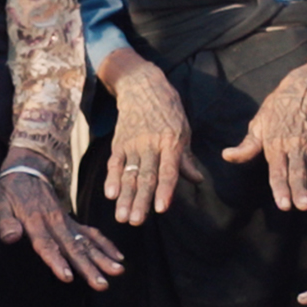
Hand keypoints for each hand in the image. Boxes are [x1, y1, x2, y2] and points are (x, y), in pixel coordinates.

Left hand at [0, 151, 124, 289]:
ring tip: (118, 272)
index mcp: (34, 220)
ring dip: (102, 258)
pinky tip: (117, 258)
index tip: (68, 276)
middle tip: (102, 284)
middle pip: (73, 247)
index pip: (46, 244)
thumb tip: (11, 238)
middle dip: (88, 267)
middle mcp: (54, 221)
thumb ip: (4, 221)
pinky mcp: (71, 221)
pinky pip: (91, 233)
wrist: (26, 169)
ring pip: (86, 242)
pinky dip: (104, 244)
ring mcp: (65, 221)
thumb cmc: (8, 189)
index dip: (56, 261)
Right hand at [103, 57, 205, 224]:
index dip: (165, 190)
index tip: (161, 209)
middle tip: (136, 222)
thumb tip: (197, 180)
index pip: (168, 171)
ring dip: (125, 197)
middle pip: (146, 176)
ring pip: (129, 174)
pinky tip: (109, 194)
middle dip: (141, 201)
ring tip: (122, 217)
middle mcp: (151, 144)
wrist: (141, 85)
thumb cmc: (168, 110)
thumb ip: (186, 158)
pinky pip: (114, 163)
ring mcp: (133, 143)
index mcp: (170, 142)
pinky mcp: (119, 142)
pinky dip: (111, 178)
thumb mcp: (183, 130)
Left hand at [225, 47, 306, 208]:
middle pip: (297, 173)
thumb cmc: (277, 109)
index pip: (277, 171)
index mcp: (276, 145)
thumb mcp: (258, 124)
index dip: (280, 188)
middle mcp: (295, 147)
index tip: (283, 205)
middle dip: (300, 190)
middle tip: (303, 206)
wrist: (304, 88)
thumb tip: (226, 156)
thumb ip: (246, 146)